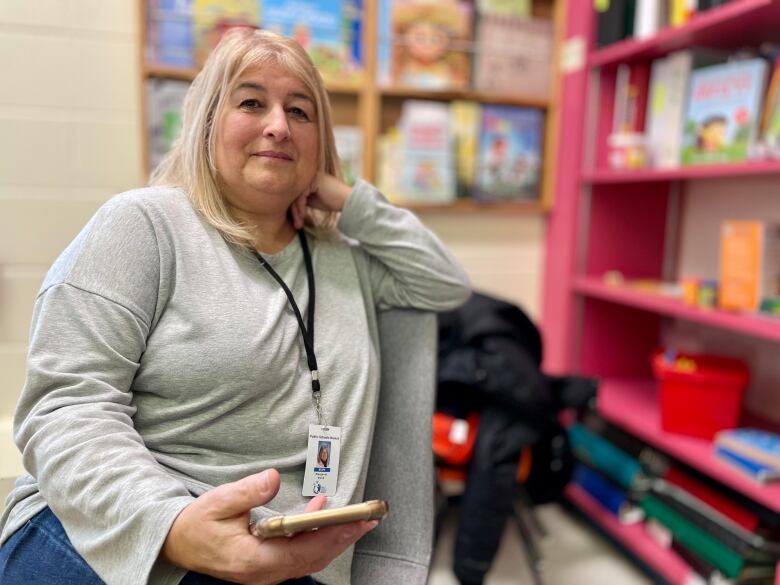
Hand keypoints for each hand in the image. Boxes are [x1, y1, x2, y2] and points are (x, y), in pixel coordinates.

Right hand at [161, 469, 376, 583]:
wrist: (176, 544)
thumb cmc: (197, 524)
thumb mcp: (218, 503)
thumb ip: (247, 492)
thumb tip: (271, 478)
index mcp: (254, 560)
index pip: (303, 551)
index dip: (332, 535)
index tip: (354, 520)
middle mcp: (264, 573)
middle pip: (314, 558)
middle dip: (344, 537)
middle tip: (371, 518)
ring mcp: (267, 573)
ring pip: (311, 559)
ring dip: (336, 539)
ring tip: (359, 519)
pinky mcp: (268, 566)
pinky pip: (301, 556)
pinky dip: (319, 538)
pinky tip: (323, 515)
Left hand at [290, 172, 351, 229]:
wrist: (347, 201)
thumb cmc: (331, 201)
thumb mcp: (311, 200)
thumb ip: (300, 200)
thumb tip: (285, 206)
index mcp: (305, 179)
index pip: (293, 194)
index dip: (293, 209)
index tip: (296, 222)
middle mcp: (306, 175)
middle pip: (292, 194)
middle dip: (294, 212)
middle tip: (297, 225)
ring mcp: (310, 177)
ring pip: (295, 196)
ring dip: (296, 212)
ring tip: (300, 223)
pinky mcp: (313, 180)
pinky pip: (301, 195)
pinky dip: (301, 207)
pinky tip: (303, 215)